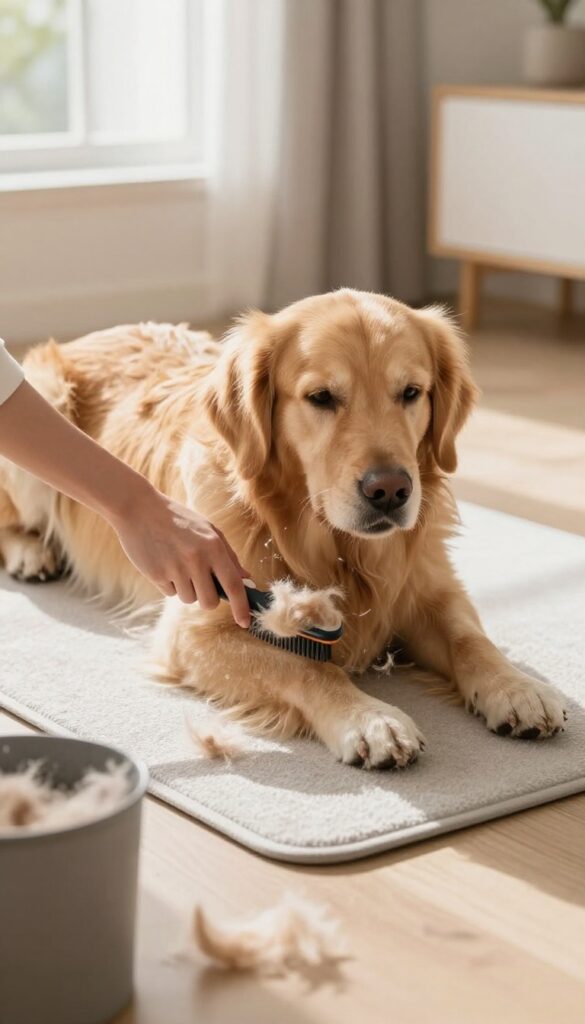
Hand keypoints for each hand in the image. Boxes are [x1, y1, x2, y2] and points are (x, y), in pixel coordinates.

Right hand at [112, 486, 250, 627]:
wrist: (139, 509)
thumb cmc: (178, 519)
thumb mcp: (208, 529)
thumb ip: (228, 555)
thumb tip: (245, 578)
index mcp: (213, 546)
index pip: (233, 584)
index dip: (242, 607)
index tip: (245, 622)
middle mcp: (196, 559)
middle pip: (209, 601)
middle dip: (207, 599)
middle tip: (200, 582)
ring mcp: (174, 568)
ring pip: (188, 599)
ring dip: (186, 589)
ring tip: (177, 564)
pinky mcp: (156, 574)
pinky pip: (169, 593)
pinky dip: (169, 584)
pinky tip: (163, 562)